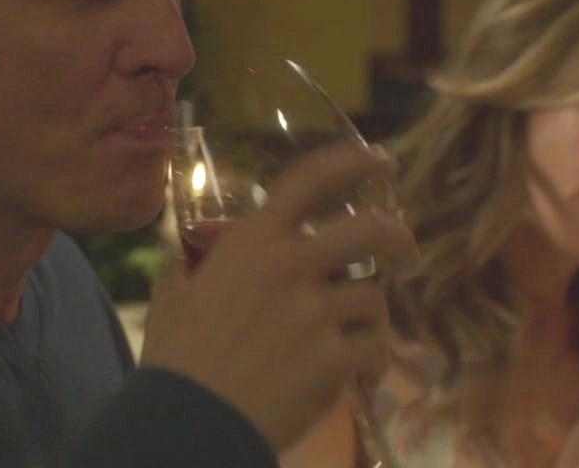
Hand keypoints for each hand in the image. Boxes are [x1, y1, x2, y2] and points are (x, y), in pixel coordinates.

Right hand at [140, 144, 418, 453]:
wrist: (192, 417)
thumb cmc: (177, 354)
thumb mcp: (172, 293)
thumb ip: (189, 265)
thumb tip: (185, 256)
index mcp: (253, 240)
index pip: (313, 180)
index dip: (355, 162)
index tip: (382, 160)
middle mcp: (292, 265)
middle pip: (370, 230)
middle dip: (398, 238)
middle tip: (405, 253)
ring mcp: (318, 312)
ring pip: (373, 298)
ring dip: (368, 317)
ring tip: (356, 336)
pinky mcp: (336, 357)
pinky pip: (374, 349)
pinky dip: (369, 361)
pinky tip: (355, 373)